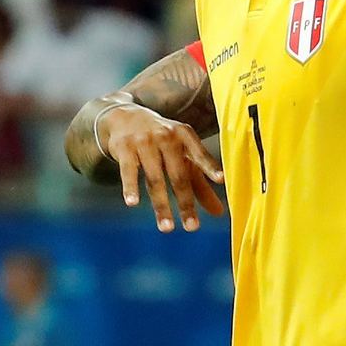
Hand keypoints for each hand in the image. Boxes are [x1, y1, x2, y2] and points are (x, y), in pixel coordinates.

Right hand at [103, 103, 223, 231]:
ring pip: (155, 179)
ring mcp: (144, 142)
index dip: (210, 166)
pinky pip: (129, 172)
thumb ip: (200, 182)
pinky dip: (130, 188)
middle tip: (192, 228)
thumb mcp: (181, 154)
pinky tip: (132, 204)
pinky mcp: (124, 148)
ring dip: (161, 205)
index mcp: (185, 136)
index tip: (222, 179)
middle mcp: (167, 137)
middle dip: (185, 203)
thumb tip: (219, 213)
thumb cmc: (162, 141)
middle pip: (178, 175)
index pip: (200, 153)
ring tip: (167, 228)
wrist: (124, 117)